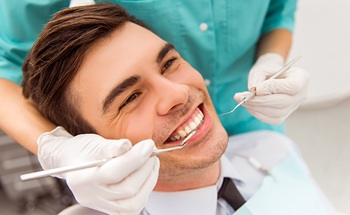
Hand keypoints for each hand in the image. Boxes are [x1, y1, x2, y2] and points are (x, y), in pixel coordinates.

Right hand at [37, 126, 159, 213]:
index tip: (149, 145)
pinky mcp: (110, 208)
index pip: (113, 172)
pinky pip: (132, 207)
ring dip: (149, 181)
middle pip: (126, 190)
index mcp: (82, 178)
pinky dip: (144, 191)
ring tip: (151, 163)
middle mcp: (90, 196)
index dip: (135, 158)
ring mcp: (100, 205)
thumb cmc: (82, 150)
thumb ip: (111, 146)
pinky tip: (146, 175)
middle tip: (151, 151)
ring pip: (133, 204)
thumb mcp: (93, 143)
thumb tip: (128, 145)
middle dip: (145, 169)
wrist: (72, 161)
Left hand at [234, 53, 308, 123]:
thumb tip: (254, 90)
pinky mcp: (283, 116)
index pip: (292, 87)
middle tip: (242, 97)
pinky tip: (248, 105)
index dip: (274, 88)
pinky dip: (256, 113)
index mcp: (301, 78)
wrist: (271, 76)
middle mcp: (300, 95)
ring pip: (276, 113)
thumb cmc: (267, 70)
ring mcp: (293, 107)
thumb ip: (257, 78)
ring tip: (241, 99)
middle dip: (260, 101)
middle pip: (283, 102)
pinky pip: (270, 119)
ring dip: (255, 107)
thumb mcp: (262, 68)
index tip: (257, 88)